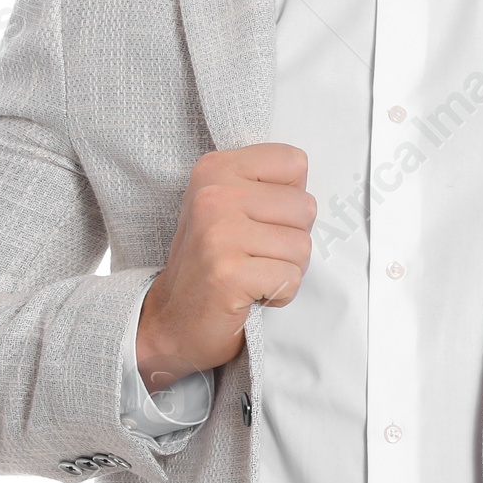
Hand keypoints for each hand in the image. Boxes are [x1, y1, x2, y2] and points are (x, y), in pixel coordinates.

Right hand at [136, 144, 314, 387]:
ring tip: (252, 274)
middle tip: (255, 255)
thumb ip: (267, 187)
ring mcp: (219, 234)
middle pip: (305, 207)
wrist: (172, 320)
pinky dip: (280, 294)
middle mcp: (214, 195)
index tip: (258, 220)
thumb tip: (309, 189)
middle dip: (291, 239)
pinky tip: (250, 294)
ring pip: (302, 246)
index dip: (289, 199)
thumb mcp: (229, 206)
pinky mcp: (228, 274)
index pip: (294, 162)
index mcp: (216, 169)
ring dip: (286, 269)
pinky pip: (291, 279)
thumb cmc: (211, 261)